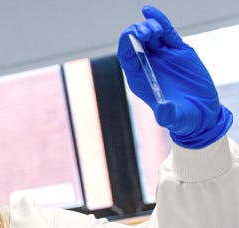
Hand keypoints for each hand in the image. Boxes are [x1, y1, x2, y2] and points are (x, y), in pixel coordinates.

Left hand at [117, 5, 232, 147]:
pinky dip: (158, 21)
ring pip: (150, 34)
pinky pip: (166, 32)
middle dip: (137, 33)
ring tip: (155, 31)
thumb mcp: (175, 118)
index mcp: (139, 79)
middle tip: (148, 33)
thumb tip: (163, 111)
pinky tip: (148, 10)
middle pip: (135, 42)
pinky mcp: (178, 50)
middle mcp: (148, 65)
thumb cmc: (183, 118)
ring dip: (149, 27)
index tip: (134, 36)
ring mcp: (162, 56)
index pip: (126, 57)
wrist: (201, 112)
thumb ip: (168, 115)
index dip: (127, 44)